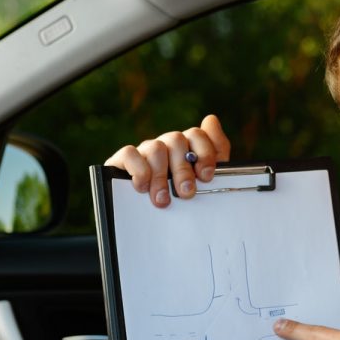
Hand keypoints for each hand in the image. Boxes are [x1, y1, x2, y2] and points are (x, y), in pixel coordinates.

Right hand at [104, 114, 230, 207]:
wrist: (146, 220)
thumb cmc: (180, 199)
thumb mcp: (205, 184)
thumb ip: (216, 156)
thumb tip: (211, 119)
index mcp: (187, 148)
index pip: (197, 135)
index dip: (205, 153)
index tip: (206, 176)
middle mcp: (166, 145)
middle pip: (177, 140)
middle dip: (184, 170)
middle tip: (186, 193)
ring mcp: (146, 150)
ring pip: (156, 148)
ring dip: (161, 176)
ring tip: (163, 200)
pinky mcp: (123, 159)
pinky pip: (130, 153)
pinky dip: (139, 171)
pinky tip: (142, 188)